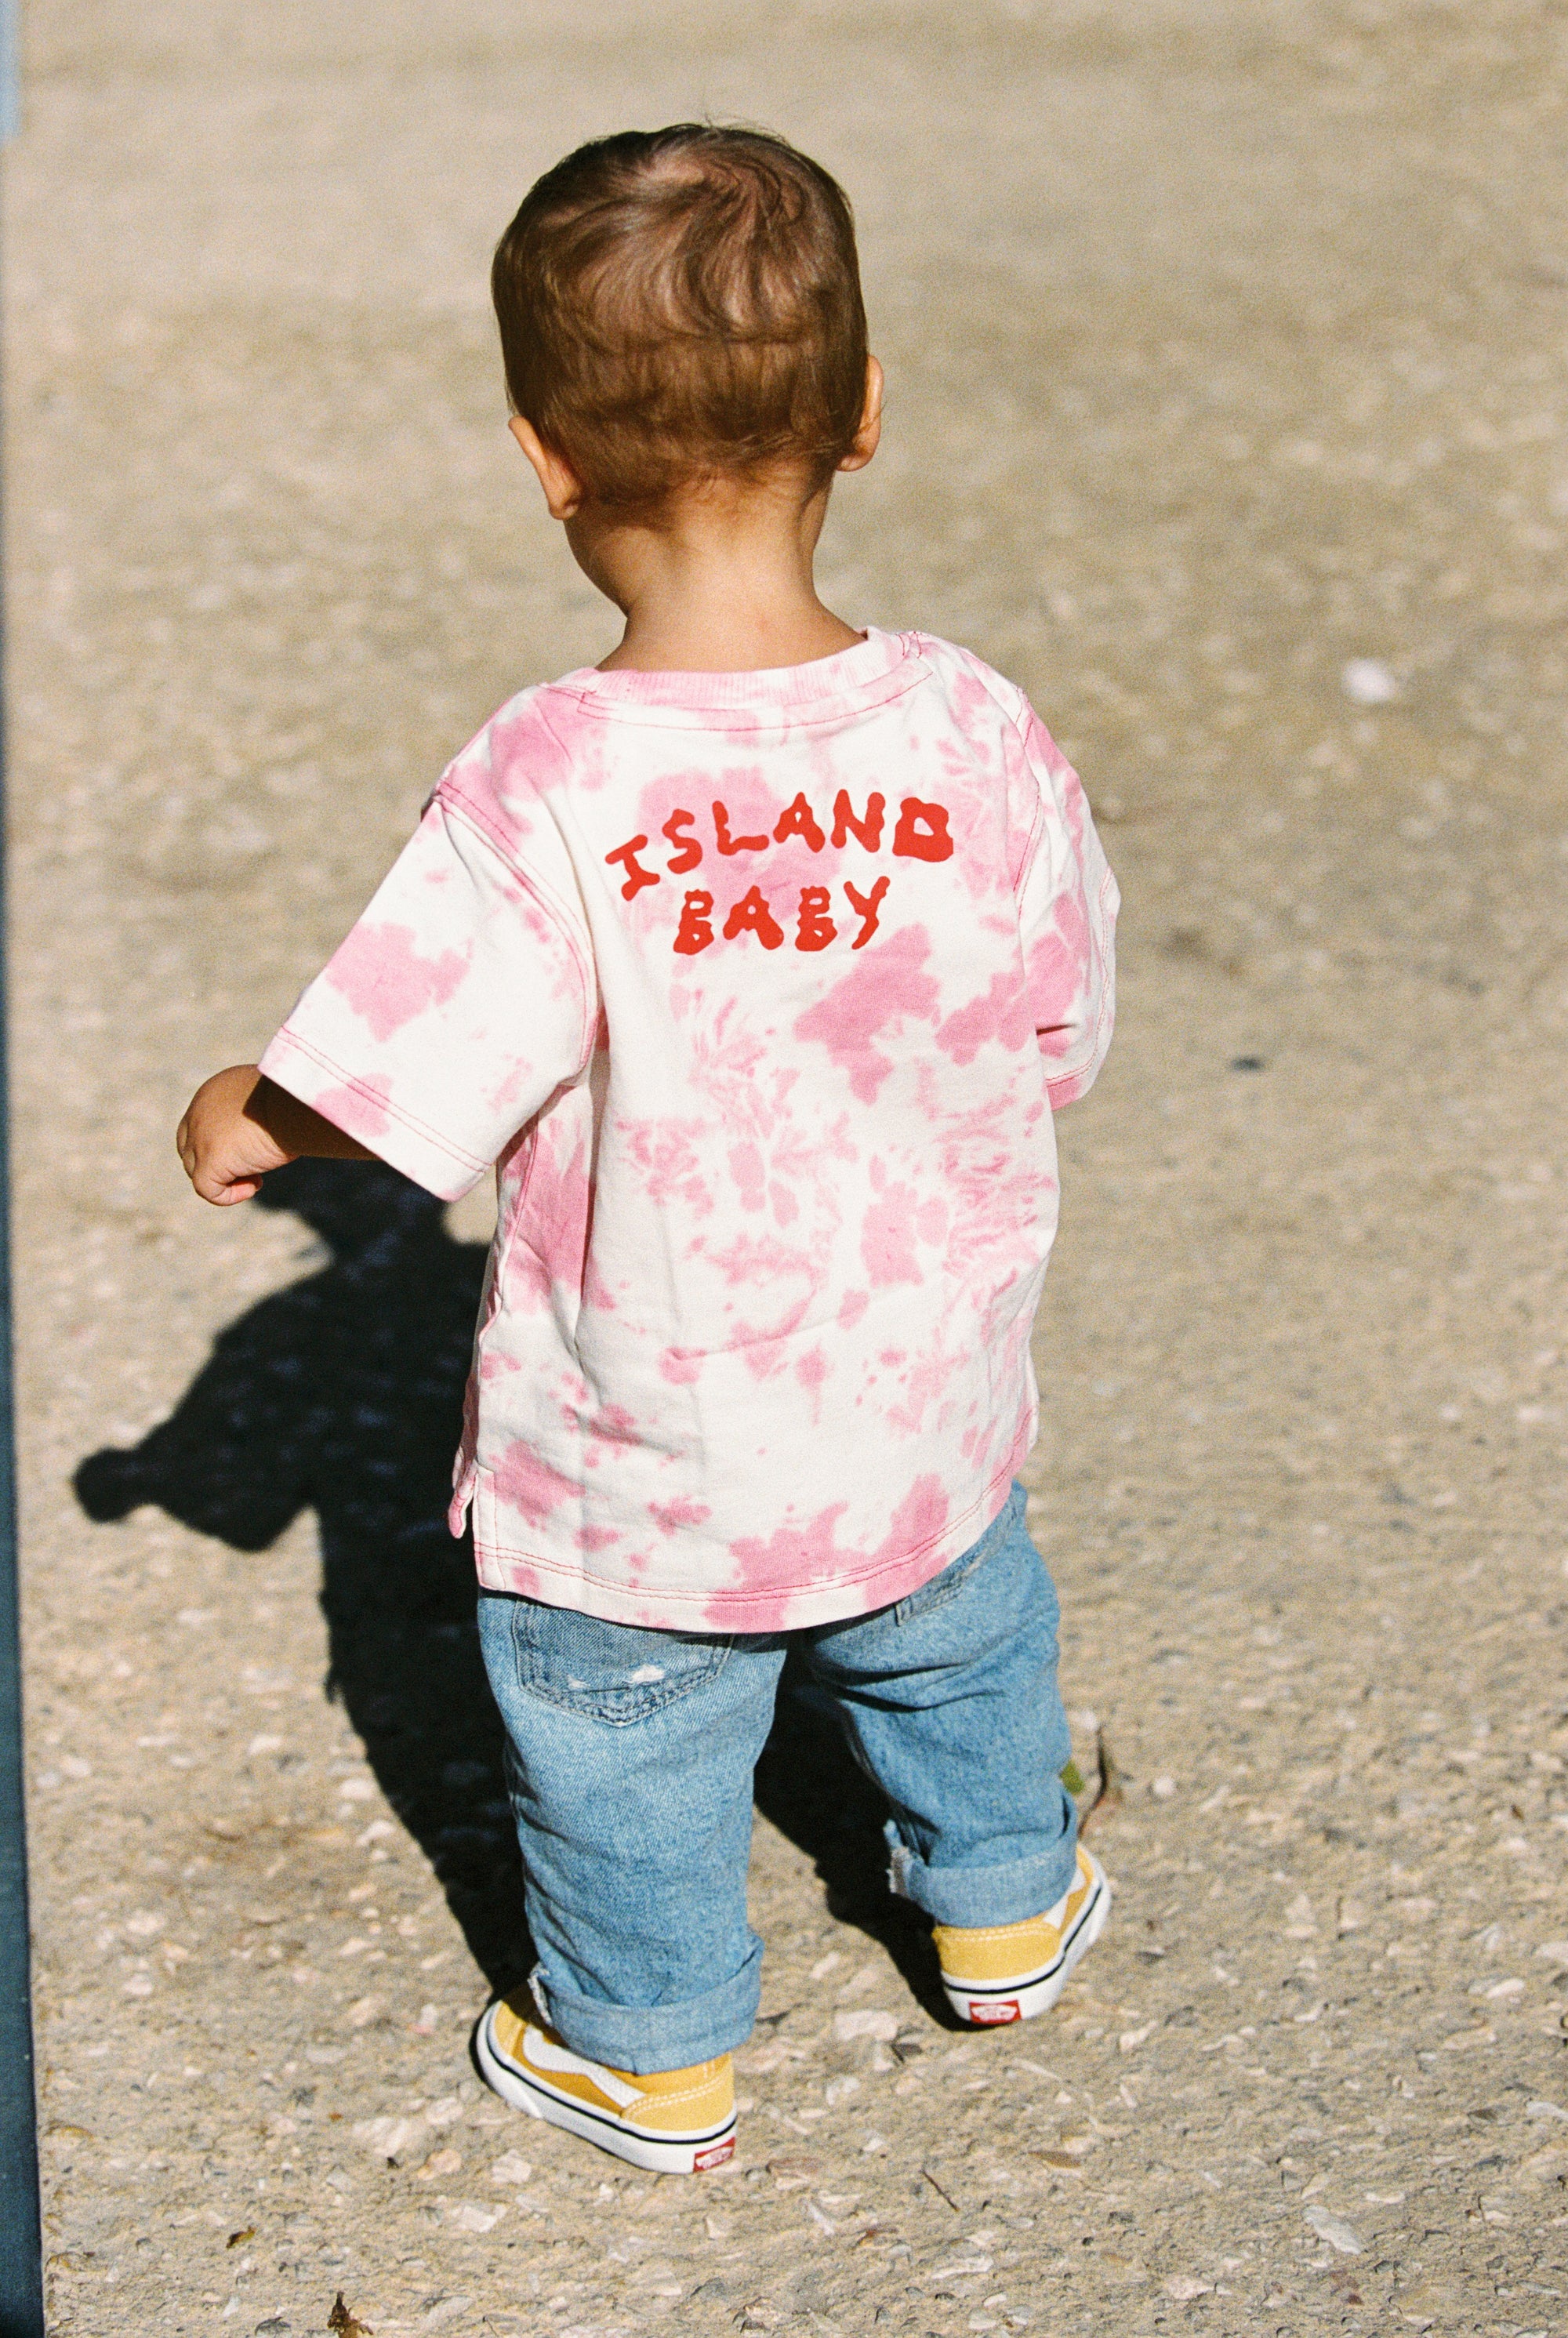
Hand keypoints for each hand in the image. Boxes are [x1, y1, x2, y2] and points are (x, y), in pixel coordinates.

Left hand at [176, 1065, 296, 1203]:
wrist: (297, 1104)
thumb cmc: (294, 1100)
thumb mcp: (268, 1099)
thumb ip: (253, 1112)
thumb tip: (261, 1133)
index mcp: (212, 1093)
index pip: (198, 1125)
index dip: (217, 1143)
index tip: (249, 1149)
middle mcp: (198, 1112)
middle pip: (190, 1149)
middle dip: (216, 1164)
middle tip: (250, 1169)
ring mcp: (200, 1137)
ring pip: (196, 1170)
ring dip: (226, 1180)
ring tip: (257, 1178)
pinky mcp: (209, 1160)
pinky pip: (207, 1189)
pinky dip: (228, 1195)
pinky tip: (254, 1187)